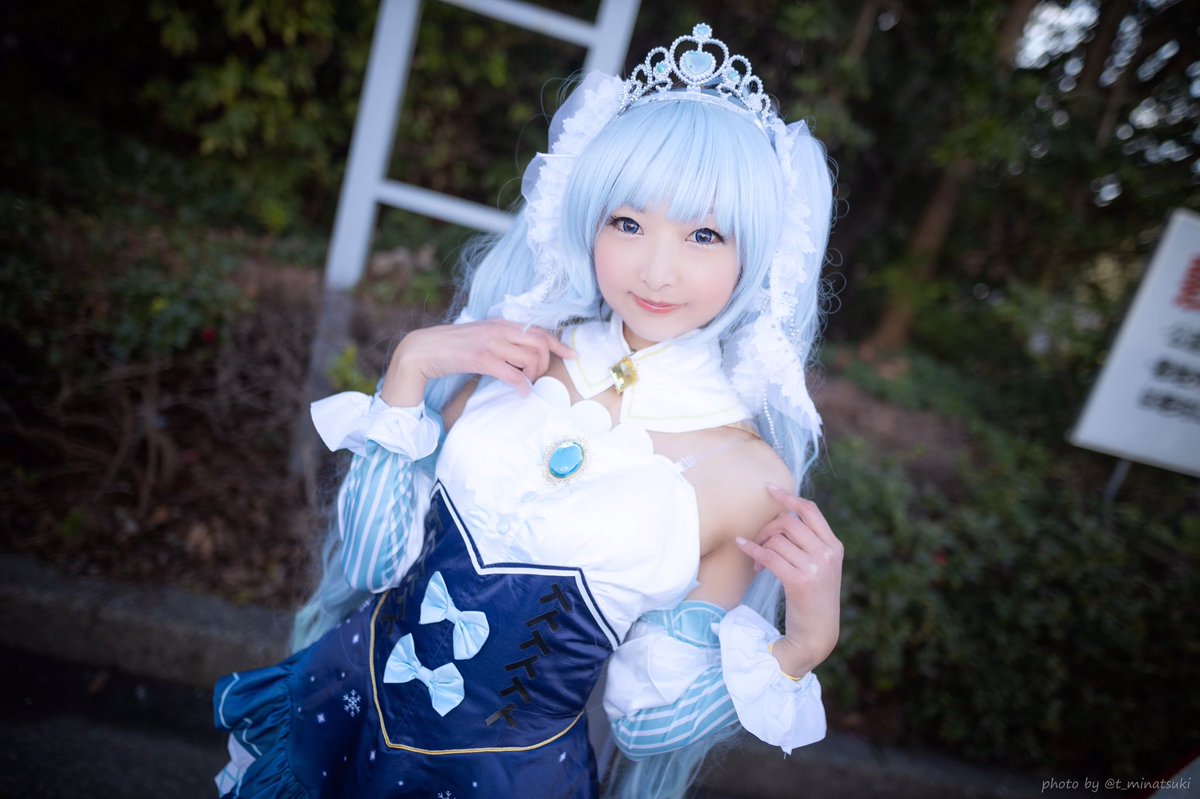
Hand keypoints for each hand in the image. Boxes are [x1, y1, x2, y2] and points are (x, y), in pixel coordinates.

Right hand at [381, 320, 575, 405]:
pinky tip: (522, 393)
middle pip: (540, 344)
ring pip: (530, 359)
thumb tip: (522, 356)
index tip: (572, 356)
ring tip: (526, 384)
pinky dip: (522, 385)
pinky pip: (513, 374)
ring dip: (533, 375)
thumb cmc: (453, 347)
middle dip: (546, 363)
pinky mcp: (482, 359)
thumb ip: (502, 342)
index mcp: (501, 323)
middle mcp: (500, 329)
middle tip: (537, 377)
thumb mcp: (482, 338)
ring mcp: (491, 343)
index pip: (539, 330)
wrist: (424, 349)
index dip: (559, 344)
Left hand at [736, 485, 842, 676]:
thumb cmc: (812, 599)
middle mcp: (827, 554)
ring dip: (760, 545)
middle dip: (767, 528)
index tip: (769, 489)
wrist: (817, 634)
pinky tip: (742, 547)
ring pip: (777, 539)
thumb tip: (781, 518)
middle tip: (757, 541)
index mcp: (834, 546)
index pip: (811, 510)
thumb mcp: (820, 567)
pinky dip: (752, 550)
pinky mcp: (799, 581)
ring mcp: (815, 567)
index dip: (788, 497)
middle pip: (788, 522)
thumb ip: (808, 544)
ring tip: (757, 562)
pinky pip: (769, 556)